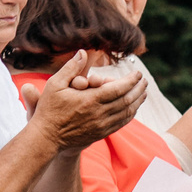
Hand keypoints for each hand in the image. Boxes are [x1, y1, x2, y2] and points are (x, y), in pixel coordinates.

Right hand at [27, 49, 141, 147]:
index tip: (138, 73)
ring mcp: (101, 126)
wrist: (46, 138)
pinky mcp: (100, 134)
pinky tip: (133, 108)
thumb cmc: (49, 110)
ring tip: (143, 92)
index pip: (119, 88)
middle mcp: (99, 114)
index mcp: (90, 100)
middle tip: (144, 81)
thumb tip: (83, 52)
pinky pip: (121, 123)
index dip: (131, 80)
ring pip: (127, 113)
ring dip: (137, 102)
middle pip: (127, 100)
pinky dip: (130, 114)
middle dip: (138, 89)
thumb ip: (71, 68)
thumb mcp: (55, 84)